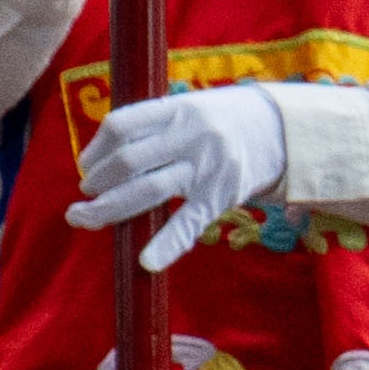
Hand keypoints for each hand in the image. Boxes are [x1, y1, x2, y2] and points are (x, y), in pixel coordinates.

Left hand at [72, 83, 286, 272]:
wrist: (284, 128)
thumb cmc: (219, 120)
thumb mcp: (186, 108)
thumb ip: (148, 127)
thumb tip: (98, 159)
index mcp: (175, 109)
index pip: (120, 126)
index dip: (95, 149)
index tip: (86, 164)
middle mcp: (189, 136)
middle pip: (127, 162)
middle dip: (96, 183)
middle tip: (84, 196)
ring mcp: (207, 167)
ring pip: (148, 191)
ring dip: (108, 209)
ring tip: (84, 217)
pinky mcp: (223, 195)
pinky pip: (190, 222)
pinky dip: (167, 244)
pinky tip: (147, 261)